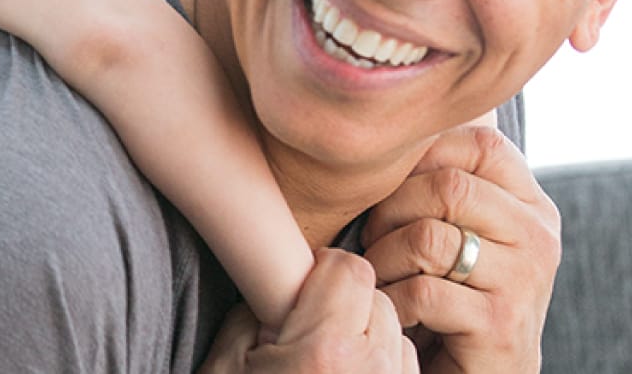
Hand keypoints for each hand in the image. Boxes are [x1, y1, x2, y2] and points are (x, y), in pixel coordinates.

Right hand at [198, 248, 416, 372]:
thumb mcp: (227, 361)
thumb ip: (258, 310)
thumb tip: (288, 285)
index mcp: (325, 351)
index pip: (351, 270)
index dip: (324, 272)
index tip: (306, 288)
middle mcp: (369, 373)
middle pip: (378, 299)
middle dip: (347, 305)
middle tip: (312, 330)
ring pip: (397, 334)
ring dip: (369, 336)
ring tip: (330, 361)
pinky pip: (404, 369)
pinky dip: (381, 366)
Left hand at [361, 126, 561, 372]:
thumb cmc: (454, 294)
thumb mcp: (460, 229)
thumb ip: (444, 181)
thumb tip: (387, 124)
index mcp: (532, 204)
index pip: (479, 143)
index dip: (421, 155)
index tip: (391, 186)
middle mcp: (540, 236)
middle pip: (446, 186)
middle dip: (390, 210)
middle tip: (374, 238)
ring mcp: (526, 281)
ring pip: (427, 237)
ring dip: (384, 258)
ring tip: (382, 276)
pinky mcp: (501, 324)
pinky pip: (420, 291)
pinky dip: (391, 300)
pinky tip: (395, 312)